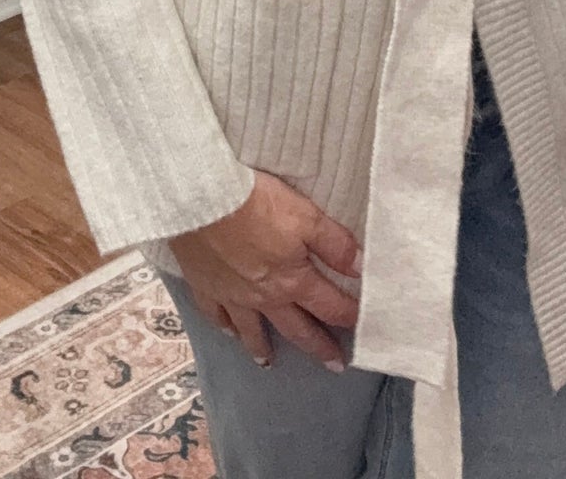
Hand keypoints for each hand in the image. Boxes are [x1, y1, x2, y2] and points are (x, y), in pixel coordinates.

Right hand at [168, 171, 362, 372]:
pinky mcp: (205, 285)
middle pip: (296, 328)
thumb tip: (362, 270)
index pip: (329, 307)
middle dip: (317, 346)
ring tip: (269, 362)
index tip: (363, 331)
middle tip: (333, 365)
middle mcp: (265, 297)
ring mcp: (232, 296)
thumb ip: (336, 245)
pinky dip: (224, 327)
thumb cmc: (258, 204)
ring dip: (263, 347)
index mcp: (293, 282)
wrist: (202, 201)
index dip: (349, 317)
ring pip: (252, 330)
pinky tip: (228, 332)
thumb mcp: (307, 217)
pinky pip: (216, 315)